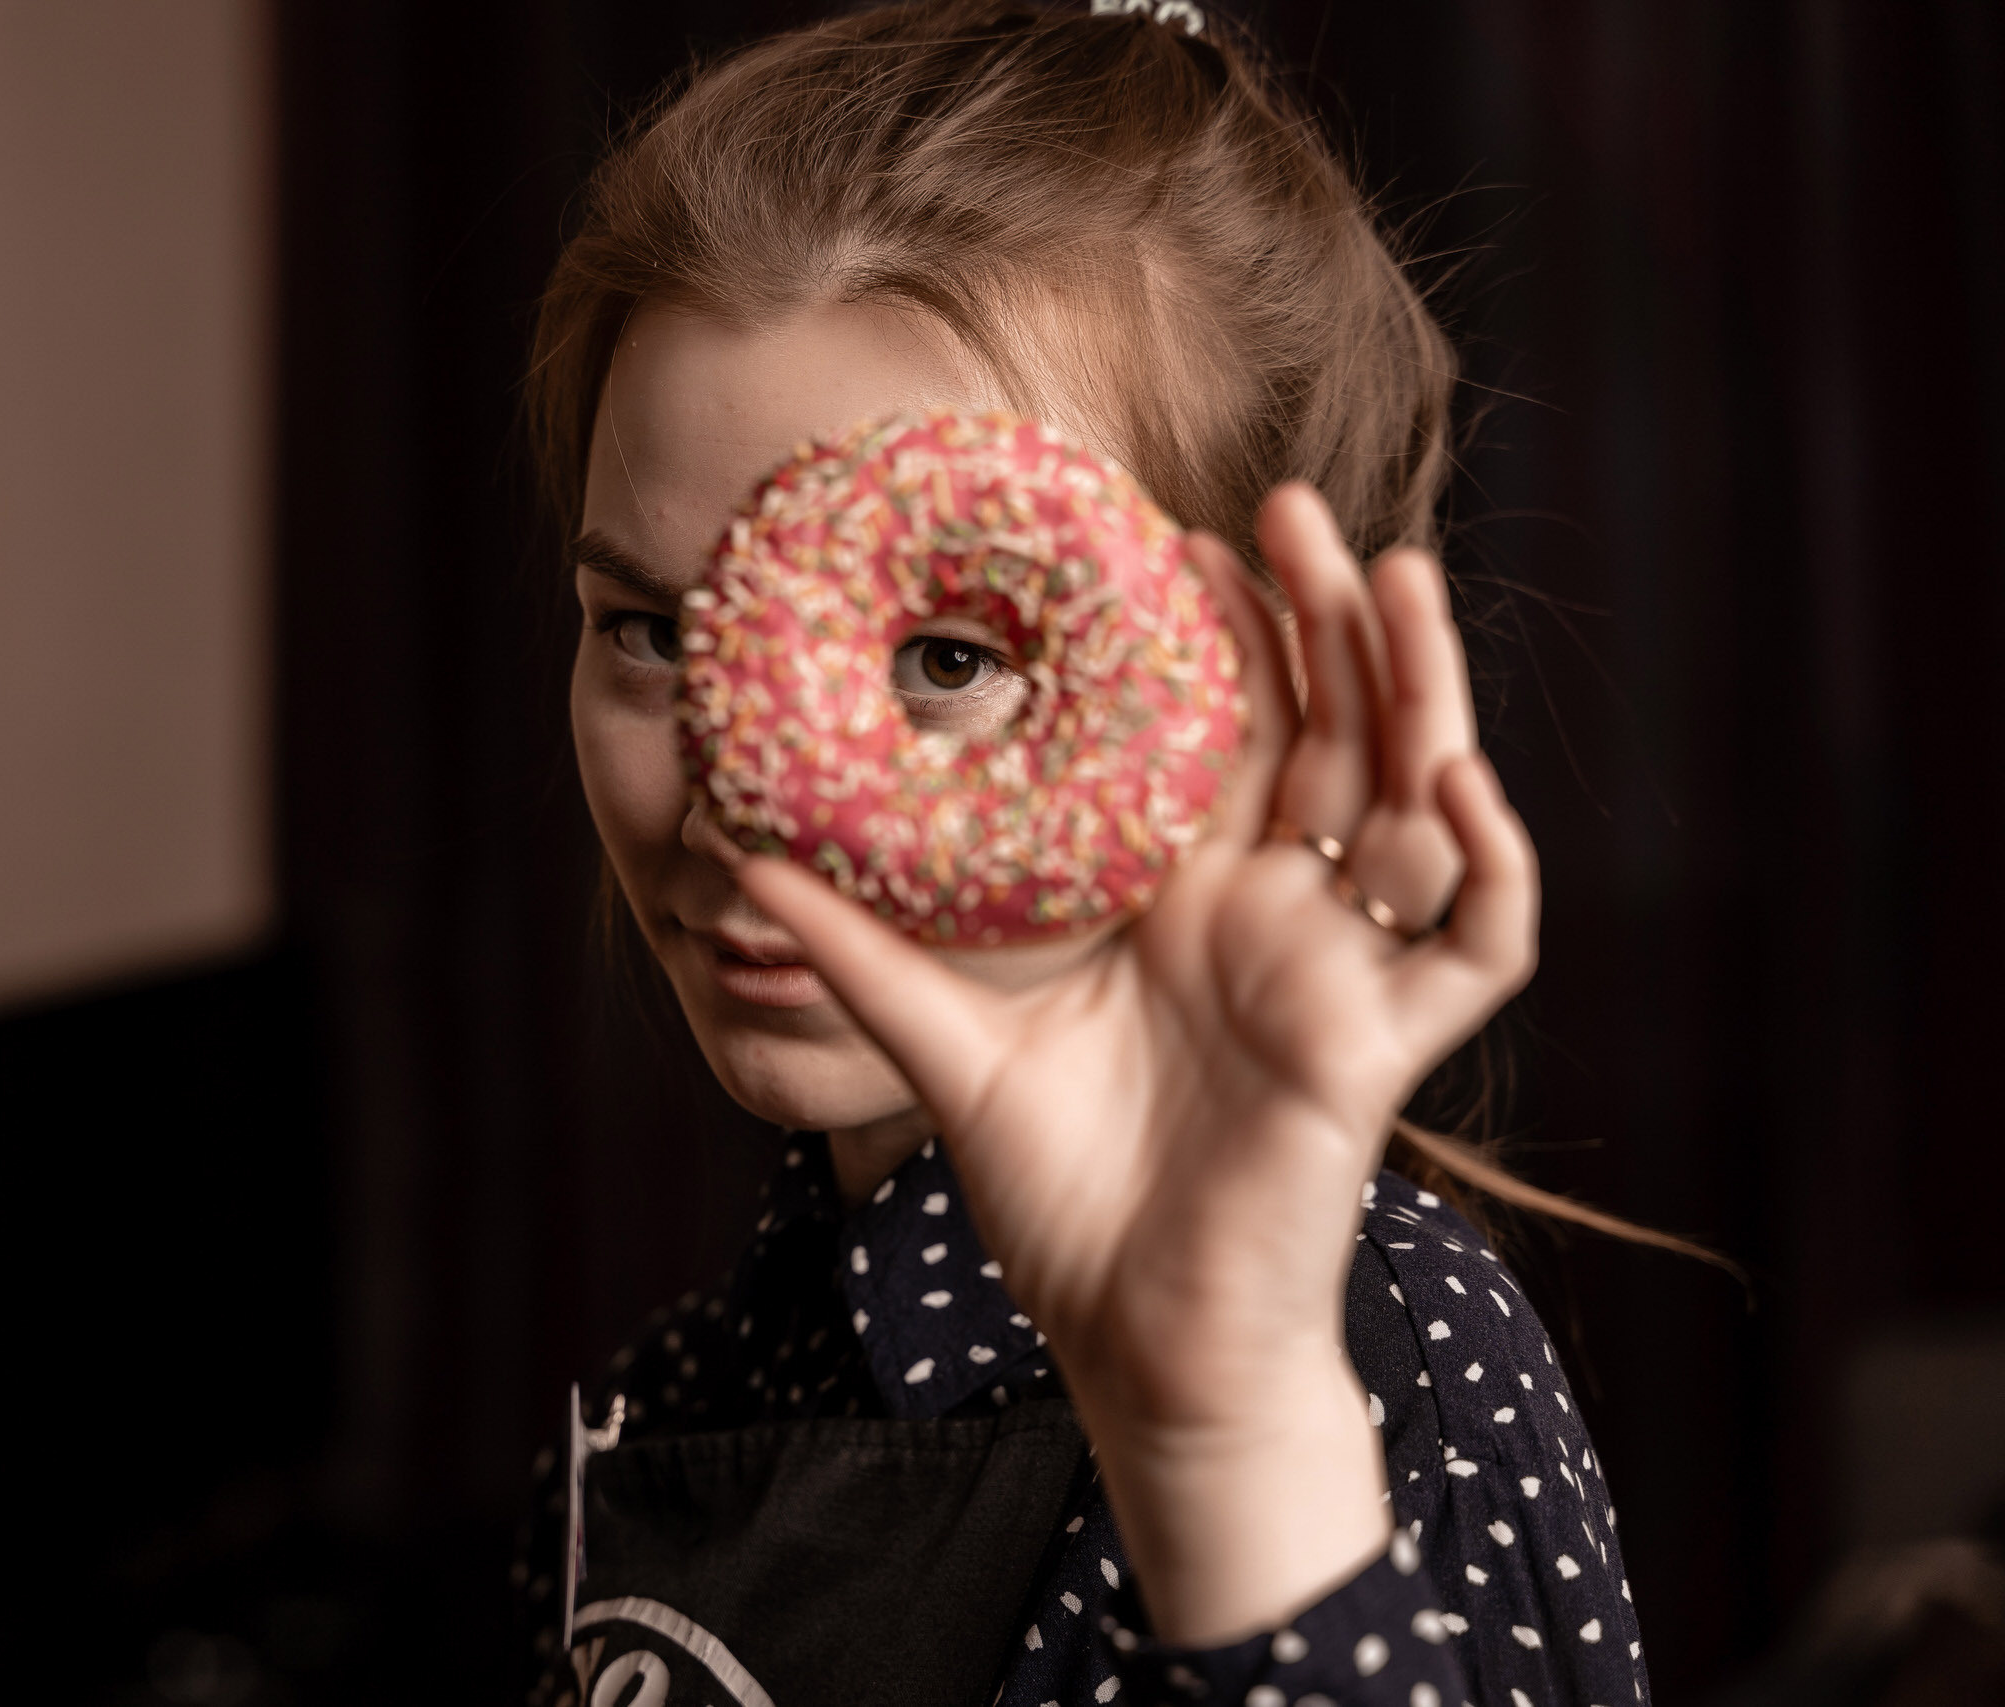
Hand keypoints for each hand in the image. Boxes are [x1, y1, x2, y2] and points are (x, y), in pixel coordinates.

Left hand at [735, 482, 1539, 1642]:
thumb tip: (743, 859)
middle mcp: (1273, 917)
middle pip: (1328, 737)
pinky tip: (1451, 781)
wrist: (1135, 1340)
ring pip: (1413, 806)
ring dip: (1419, 691)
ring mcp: (1339, 975)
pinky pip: (1478, 944)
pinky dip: (1487, 863)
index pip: (1222, 737)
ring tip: (1393, 579)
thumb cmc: (1060, 1198)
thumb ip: (865, 953)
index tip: (1174, 537)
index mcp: (1183, 900)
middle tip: (1292, 507)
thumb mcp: (948, 1053)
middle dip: (1325, 623)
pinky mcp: (1384, 1050)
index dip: (1219, 640)